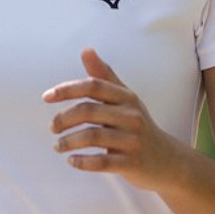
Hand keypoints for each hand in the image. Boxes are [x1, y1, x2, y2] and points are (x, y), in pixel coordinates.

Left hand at [43, 48, 183, 191]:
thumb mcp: (125, 100)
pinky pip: (102, 161)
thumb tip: (86, 50)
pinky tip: (72, 161)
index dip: (67, 89)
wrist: (168, 160)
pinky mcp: (132, 163)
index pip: (93, 86)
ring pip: (93, 136)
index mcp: (127, 98)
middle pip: (89, 111)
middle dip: (64, 119)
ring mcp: (133, 140)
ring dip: (69, 142)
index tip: (46, 97)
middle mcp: (131, 116)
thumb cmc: (139, 127)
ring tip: (58, 147)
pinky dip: (83, 162)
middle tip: (51, 128)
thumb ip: (104, 77)